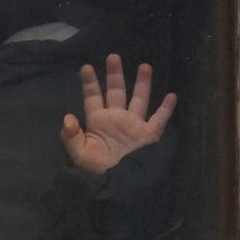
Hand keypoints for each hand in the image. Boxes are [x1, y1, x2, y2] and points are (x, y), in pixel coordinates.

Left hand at [61, 54, 176, 173]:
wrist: (114, 182)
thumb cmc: (94, 168)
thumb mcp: (78, 153)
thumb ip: (71, 135)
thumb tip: (67, 118)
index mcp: (98, 120)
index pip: (93, 97)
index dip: (89, 83)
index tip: (86, 67)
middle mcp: (116, 118)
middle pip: (116, 91)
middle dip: (115, 74)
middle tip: (113, 56)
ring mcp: (133, 125)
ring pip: (139, 100)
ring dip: (142, 83)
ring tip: (145, 65)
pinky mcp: (147, 135)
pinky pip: (158, 120)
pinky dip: (166, 109)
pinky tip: (171, 96)